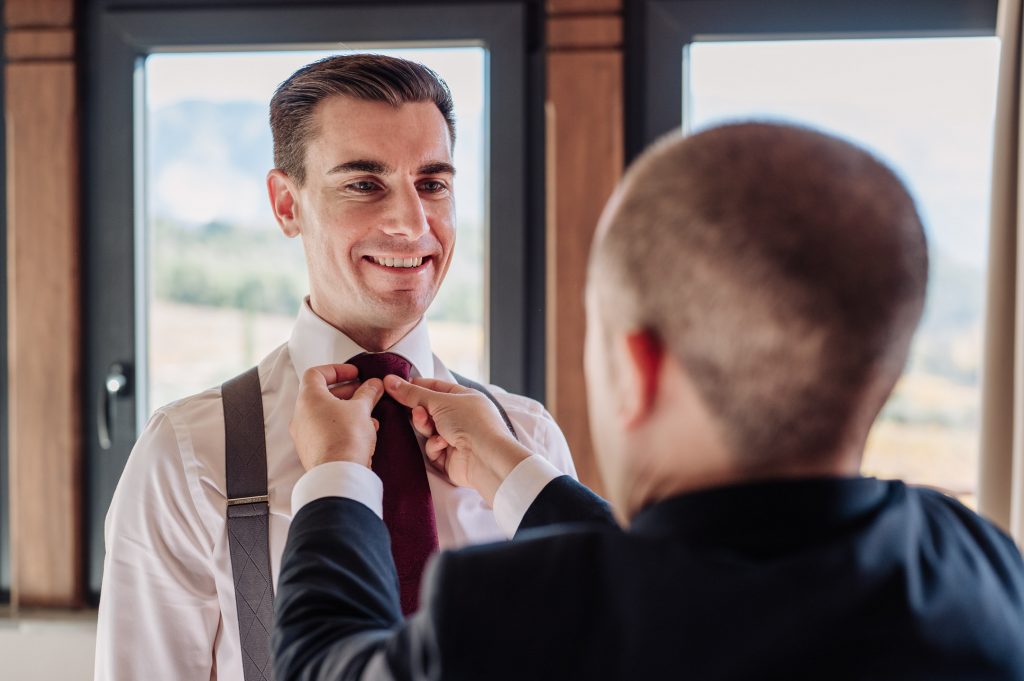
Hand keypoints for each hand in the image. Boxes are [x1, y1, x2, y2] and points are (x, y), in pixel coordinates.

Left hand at [290, 364, 383, 470]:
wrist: (340, 473)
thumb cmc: (345, 439)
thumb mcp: (362, 409)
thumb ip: (368, 393)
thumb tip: (373, 385)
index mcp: (309, 398)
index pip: (316, 373)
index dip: (337, 370)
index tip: (354, 373)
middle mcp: (301, 415)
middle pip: (322, 394)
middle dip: (347, 391)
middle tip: (364, 392)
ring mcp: (304, 435)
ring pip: (325, 414)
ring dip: (346, 410)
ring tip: (367, 413)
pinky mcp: (311, 450)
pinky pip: (326, 432)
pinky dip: (342, 427)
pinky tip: (362, 431)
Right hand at [383, 375, 531, 505]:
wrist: (485, 457)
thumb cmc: (470, 422)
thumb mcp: (439, 401)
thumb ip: (412, 393)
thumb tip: (389, 380)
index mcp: (464, 397)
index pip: (435, 387)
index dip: (417, 386)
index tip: (396, 386)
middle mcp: (460, 416)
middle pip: (428, 410)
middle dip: (419, 410)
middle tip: (415, 410)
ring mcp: (455, 437)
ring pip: (427, 430)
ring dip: (425, 427)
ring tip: (429, 426)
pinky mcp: (449, 457)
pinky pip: (432, 448)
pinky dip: (435, 445)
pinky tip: (444, 445)